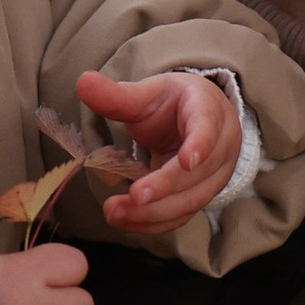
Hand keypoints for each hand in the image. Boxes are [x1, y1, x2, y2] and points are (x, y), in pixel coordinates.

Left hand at [78, 67, 240, 232]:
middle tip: (130, 198)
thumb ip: (117, 94)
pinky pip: (181, 216)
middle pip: (197, 174)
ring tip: (115, 212)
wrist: (193, 119)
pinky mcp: (200, 196)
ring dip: (153, 212)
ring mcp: (214, 176)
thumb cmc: (171, 104)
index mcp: (208, 111)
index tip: (185, 161)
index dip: (199, 144)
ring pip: (190, 201)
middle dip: (163, 189)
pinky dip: (152, 223)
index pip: (207, 128)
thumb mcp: (146, 94)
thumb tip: (83, 82)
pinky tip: (125, 221)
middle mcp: (220, 147)